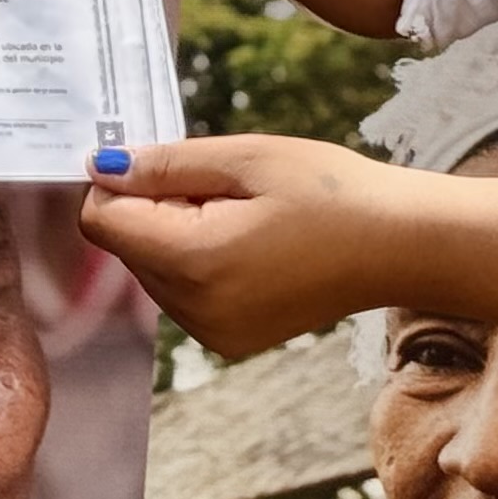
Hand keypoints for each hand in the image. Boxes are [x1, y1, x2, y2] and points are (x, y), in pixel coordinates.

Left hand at [81, 133, 394, 358]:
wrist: (399, 246)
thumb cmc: (330, 191)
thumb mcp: (246, 157)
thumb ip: (165, 164)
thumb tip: (98, 165)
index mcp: (194, 262)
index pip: (101, 221)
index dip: (120, 181)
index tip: (168, 161)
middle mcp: (194, 311)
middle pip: (125, 245)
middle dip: (155, 207)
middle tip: (224, 189)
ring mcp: (212, 333)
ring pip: (150, 269)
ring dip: (176, 234)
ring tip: (244, 216)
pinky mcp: (229, 341)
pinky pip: (181, 293)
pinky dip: (197, 261)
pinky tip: (251, 244)